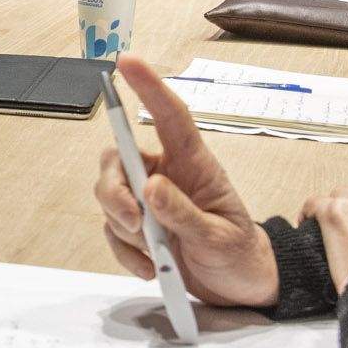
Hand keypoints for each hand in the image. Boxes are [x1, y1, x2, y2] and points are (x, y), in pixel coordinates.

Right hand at [95, 55, 279, 308]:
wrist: (239, 286)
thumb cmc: (239, 254)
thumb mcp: (220, 238)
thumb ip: (185, 214)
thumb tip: (150, 188)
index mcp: (194, 165)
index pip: (170, 118)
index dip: (149, 87)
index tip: (126, 61)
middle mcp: (166, 175)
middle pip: (118, 160)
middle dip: (114, 189)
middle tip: (134, 221)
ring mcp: (148, 201)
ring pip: (108, 195)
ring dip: (122, 226)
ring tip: (155, 254)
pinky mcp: (137, 229)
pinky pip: (112, 231)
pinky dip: (124, 252)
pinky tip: (150, 269)